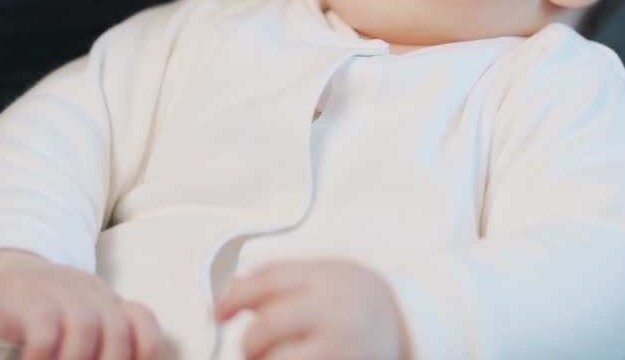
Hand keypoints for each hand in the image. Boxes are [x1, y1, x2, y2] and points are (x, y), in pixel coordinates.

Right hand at [0, 249, 161, 359]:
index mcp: (111, 303)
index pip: (143, 322)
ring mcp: (62, 294)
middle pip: (118, 331)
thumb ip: (103, 344)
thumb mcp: (83, 322)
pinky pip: (44, 332)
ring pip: (84, 328)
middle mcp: (93, 296)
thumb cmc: (49, 312)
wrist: (2, 274)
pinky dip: (43, 357)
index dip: (147, 353)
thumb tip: (116, 358)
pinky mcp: (30, 301)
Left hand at [215, 259, 412, 359]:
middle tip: (251, 347)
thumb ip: (280, 280)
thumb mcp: (325, 273)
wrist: (407, 324)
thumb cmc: (360, 299)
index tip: (217, 312)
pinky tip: (293, 359)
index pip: (265, 281)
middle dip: (249, 341)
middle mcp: (335, 311)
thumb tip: (226, 293)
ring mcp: (340, 346)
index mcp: (327, 277)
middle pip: (266, 326)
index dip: (231, 297)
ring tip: (273, 358)